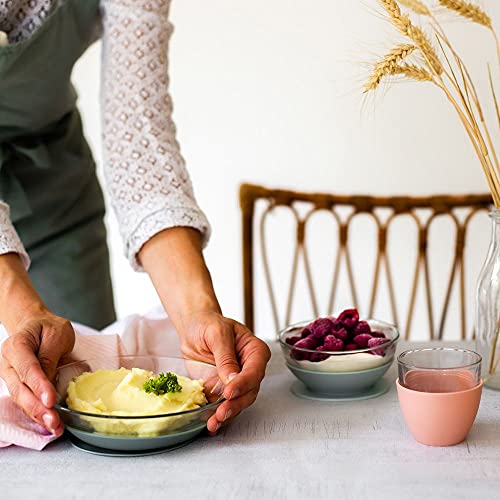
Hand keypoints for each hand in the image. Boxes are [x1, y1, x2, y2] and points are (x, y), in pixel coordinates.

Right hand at [0, 309, 74, 434]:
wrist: (36, 325)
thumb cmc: (48, 328)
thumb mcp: (57, 334)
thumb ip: (51, 356)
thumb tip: (48, 380)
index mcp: (17, 345)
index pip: (28, 369)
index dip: (39, 386)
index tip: (50, 400)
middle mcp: (8, 363)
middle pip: (20, 389)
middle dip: (37, 408)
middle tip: (53, 420)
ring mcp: (10, 376)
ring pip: (21, 399)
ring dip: (37, 415)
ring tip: (54, 426)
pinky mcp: (18, 385)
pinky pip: (26, 400)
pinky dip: (37, 413)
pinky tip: (50, 423)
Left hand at [177, 311, 270, 433]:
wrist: (193, 329)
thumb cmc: (209, 324)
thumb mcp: (217, 333)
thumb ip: (225, 356)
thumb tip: (231, 378)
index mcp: (255, 351)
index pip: (255, 371)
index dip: (244, 383)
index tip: (229, 392)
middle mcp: (249, 369)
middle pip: (249, 391)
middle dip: (236, 404)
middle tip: (222, 412)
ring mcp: (237, 382)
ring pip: (238, 403)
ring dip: (227, 414)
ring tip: (214, 422)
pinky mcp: (222, 391)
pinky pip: (223, 406)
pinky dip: (217, 417)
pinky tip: (211, 424)